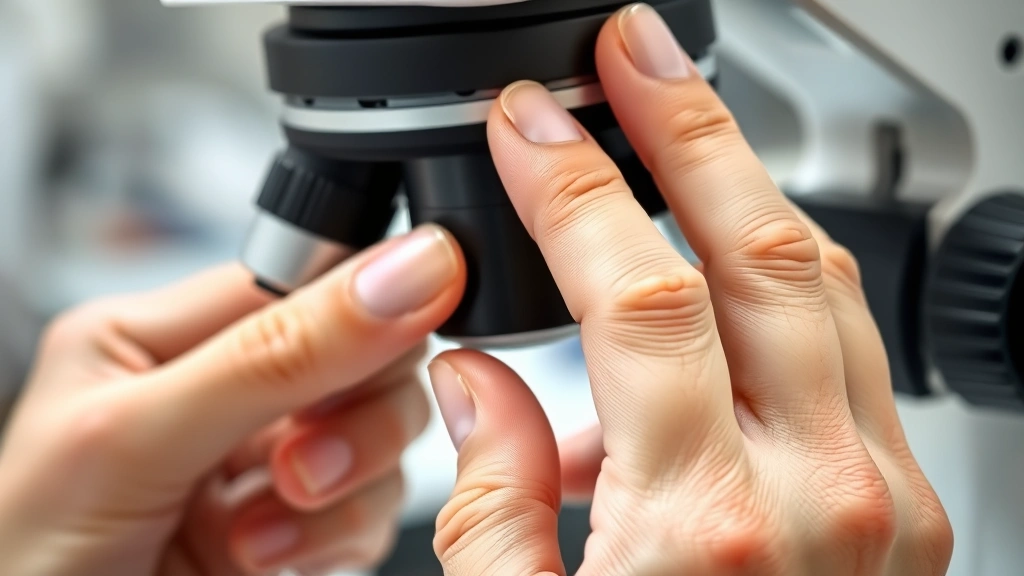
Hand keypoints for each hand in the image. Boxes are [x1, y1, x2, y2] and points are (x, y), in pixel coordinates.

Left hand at [0, 225, 465, 575]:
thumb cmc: (23, 566)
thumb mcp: (139, 439)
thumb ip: (275, 354)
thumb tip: (400, 272)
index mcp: (159, 336)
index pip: (307, 276)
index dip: (364, 304)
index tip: (391, 342)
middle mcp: (217, 391)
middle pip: (365, 354)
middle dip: (354, 416)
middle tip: (301, 465)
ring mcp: (257, 463)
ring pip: (381, 434)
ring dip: (343, 490)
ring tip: (261, 530)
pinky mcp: (294, 526)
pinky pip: (375, 505)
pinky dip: (338, 536)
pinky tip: (265, 556)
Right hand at [429, 5, 952, 575]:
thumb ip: (489, 494)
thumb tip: (475, 376)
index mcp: (700, 529)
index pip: (634, 290)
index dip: (570, 184)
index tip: (528, 123)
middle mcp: (818, 501)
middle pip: (760, 245)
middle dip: (689, 126)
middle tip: (636, 54)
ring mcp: (883, 503)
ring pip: (825, 280)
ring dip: (748, 184)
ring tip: (683, 126)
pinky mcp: (909, 514)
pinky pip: (849, 350)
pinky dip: (784, 283)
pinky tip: (719, 272)